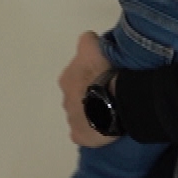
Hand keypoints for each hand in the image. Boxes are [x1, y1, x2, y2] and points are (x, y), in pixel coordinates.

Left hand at [60, 32, 115, 147]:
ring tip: (110, 110)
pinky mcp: (79, 136)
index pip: (77, 74)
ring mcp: (71, 119)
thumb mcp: (92, 47)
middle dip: (89, 94)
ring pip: (81, 114)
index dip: (91, 74)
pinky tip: (103, 128)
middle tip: (108, 92)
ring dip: (92, 112)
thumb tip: (88, 41)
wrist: (112, 102)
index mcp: (66, 79)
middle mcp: (65, 99)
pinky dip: (91, 132)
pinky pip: (83, 133)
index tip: (104, 75)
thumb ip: (87, 42)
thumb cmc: (102, 73)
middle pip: (78, 95)